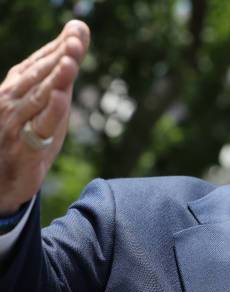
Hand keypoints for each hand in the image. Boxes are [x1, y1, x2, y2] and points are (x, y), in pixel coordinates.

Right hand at [0, 20, 89, 215]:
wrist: (1, 179)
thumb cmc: (26, 134)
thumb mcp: (46, 103)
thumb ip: (61, 74)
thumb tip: (77, 37)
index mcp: (16, 88)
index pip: (39, 63)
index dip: (58, 46)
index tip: (78, 30)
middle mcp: (13, 102)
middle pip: (40, 76)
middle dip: (59, 56)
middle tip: (76, 40)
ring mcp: (17, 123)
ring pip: (39, 98)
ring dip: (55, 79)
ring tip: (70, 63)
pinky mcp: (25, 148)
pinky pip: (39, 128)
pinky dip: (51, 113)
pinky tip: (61, 99)